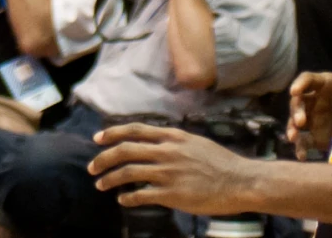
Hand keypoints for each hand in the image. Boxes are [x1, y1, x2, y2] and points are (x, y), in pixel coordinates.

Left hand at [89, 124, 258, 214]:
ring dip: (110, 178)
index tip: (98, 139)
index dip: (113, 133)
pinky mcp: (172, 194)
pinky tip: (123, 201)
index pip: (134, 130)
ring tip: (101, 184)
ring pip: (129, 172)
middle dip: (104, 158)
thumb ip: (172, 141)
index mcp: (171, 136)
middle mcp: (166, 151)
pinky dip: (128, 198)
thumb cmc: (219, 162)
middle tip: (92, 166)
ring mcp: (168, 173)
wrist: (238, 181)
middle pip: (126, 150)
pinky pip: (142, 195)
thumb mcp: (193, 142)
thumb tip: (155, 142)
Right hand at [287, 70, 331, 156]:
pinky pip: (304, 142)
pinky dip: (301, 149)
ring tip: (293, 137)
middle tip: (300, 122)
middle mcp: (313, 100)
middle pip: (299, 102)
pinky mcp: (315, 137)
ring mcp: (312, 119)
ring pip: (296, 123)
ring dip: (292, 129)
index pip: (308, 80)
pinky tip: (302, 156)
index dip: (300, 84)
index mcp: (324, 84)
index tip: (294, 92)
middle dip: (297, 111)